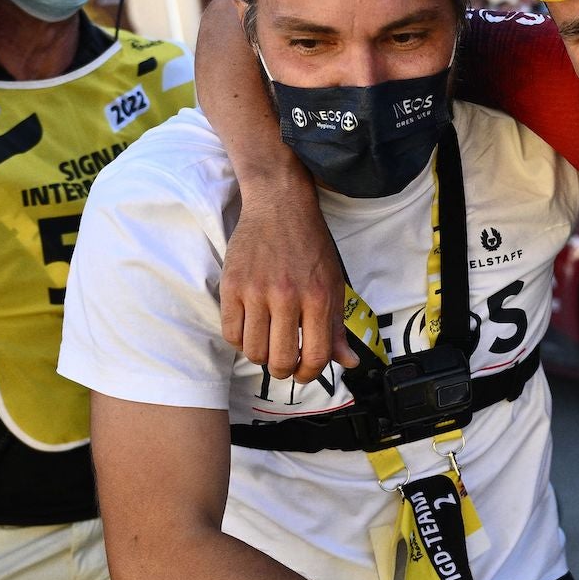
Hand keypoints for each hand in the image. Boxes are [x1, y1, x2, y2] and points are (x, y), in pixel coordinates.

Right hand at [219, 170, 355, 381]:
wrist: (279, 206)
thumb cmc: (310, 245)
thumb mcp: (333, 283)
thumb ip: (337, 326)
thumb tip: (348, 362)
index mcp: (318, 298)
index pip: (315, 356)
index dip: (310, 373)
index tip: (304, 373)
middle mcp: (287, 297)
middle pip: (281, 359)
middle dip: (284, 370)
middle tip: (283, 363)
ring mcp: (256, 291)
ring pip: (253, 351)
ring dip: (260, 356)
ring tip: (266, 345)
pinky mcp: (231, 285)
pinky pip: (230, 333)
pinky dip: (240, 341)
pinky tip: (249, 331)